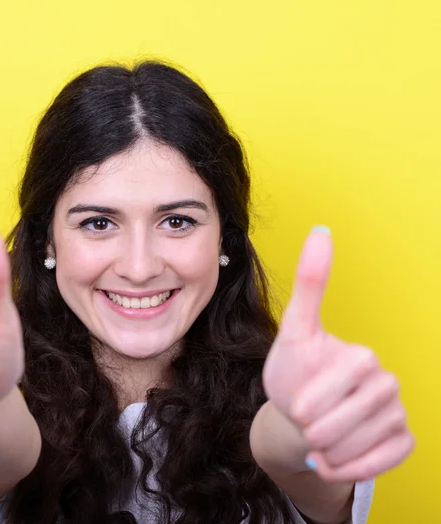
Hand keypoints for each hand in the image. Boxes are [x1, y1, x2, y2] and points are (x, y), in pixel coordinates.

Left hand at [262, 227, 414, 482]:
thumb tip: (322, 229)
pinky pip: (379, 465)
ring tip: (318, 436)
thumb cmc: (294, 373)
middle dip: (312, 429)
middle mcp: (389, 383)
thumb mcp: (295, 330)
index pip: (332, 391)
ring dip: (326, 451)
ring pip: (356, 447)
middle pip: (340, 424)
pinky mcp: (403, 442)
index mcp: (365, 357)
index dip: (305, 402)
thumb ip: (310, 282)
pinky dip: (347, 468)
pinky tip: (331, 458)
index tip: (296, 400)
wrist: (297, 416)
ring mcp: (398, 414)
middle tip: (307, 420)